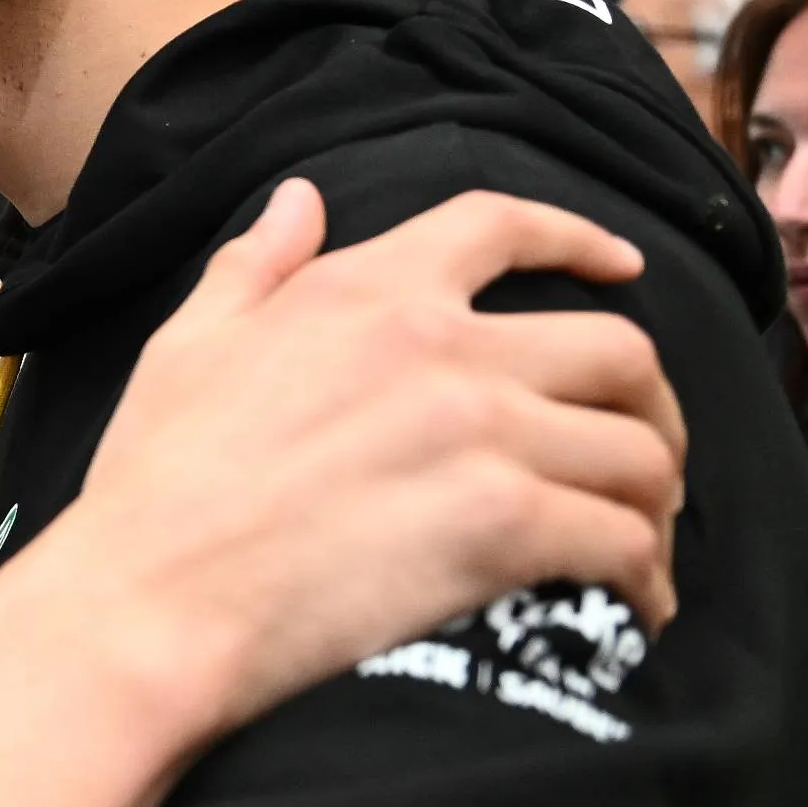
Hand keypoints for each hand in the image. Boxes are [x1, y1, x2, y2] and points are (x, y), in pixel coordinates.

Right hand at [0, 180, 685, 806]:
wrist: (151, 599)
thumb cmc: (154, 484)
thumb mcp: (189, 346)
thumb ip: (255, 266)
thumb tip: (299, 200)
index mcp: (368, 290)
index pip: (503, 226)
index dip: (581, 239)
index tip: (623, 265)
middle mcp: (444, 346)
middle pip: (617, 347)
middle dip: (650, 400)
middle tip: (644, 447)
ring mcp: (483, 433)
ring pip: (638, 449)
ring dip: (656, 496)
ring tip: (642, 536)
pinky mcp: (505, 526)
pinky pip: (623, 540)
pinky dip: (644, 577)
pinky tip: (635, 606)